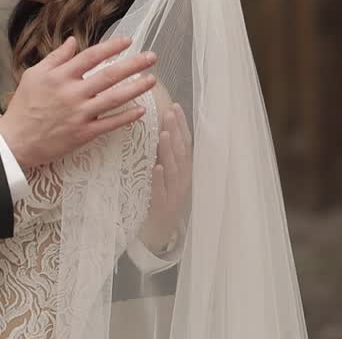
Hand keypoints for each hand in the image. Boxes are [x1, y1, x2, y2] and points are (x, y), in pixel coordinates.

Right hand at [0, 36, 156, 167]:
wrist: (16, 140)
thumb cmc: (23, 106)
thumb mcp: (34, 75)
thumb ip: (55, 58)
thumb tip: (72, 41)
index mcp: (60, 76)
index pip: (91, 56)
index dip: (112, 47)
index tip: (128, 40)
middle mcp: (73, 93)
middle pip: (109, 75)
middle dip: (133, 64)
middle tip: (152, 57)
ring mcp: (80, 114)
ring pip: (114, 99)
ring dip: (135, 88)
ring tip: (152, 80)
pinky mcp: (83, 133)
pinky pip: (109, 124)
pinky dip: (126, 117)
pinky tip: (140, 110)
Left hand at [143, 101, 192, 250]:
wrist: (158, 234)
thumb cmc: (160, 199)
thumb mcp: (167, 176)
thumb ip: (166, 154)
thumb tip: (160, 127)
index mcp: (184, 170)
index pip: (185, 143)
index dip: (181, 125)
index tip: (175, 107)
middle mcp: (182, 180)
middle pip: (180, 152)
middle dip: (175, 131)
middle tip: (169, 113)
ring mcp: (174, 194)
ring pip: (173, 169)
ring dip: (168, 151)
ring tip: (163, 134)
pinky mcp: (163, 208)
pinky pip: (161, 192)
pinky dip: (160, 179)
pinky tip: (156, 167)